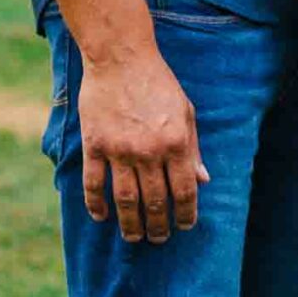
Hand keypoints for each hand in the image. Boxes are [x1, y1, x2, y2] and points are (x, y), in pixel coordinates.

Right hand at [79, 45, 208, 243]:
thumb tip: (203, 181)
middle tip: (157, 239)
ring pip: (125, 199)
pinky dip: (96, 204)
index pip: (184, 190)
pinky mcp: (95, 145)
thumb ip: (194, 148)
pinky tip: (101, 217)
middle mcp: (149, 151)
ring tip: (133, 237)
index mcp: (176, 143)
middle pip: (155, 201)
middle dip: (158, 226)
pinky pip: (94, 183)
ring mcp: (120, 149)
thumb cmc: (158, 83)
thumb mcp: (186, 112)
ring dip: (130, 224)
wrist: (120, 57)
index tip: (184, 226)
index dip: (186, 214)